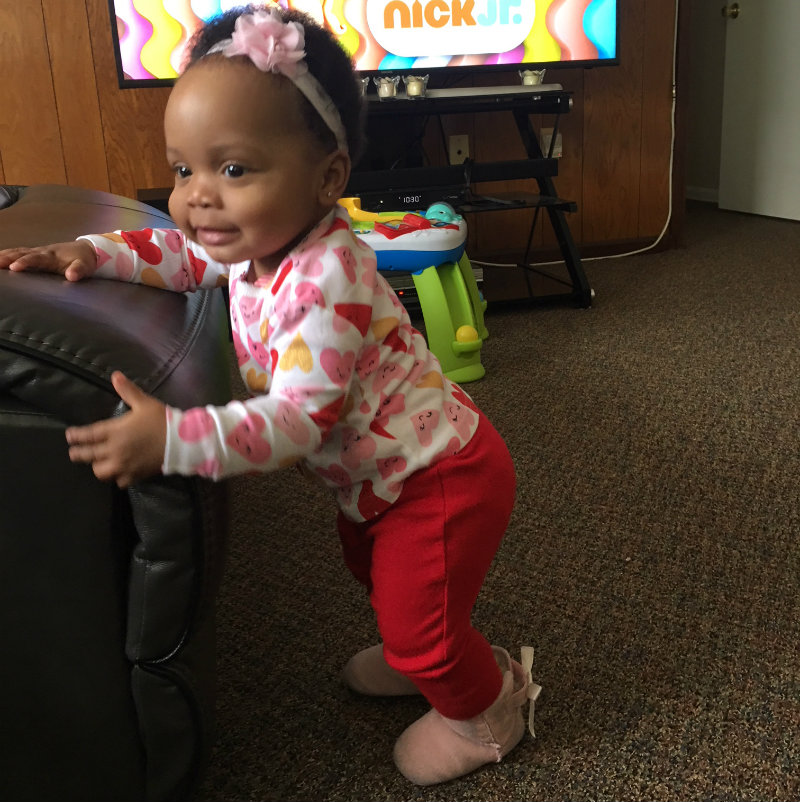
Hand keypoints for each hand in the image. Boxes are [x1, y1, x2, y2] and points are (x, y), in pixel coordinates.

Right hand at [0, 240, 97, 280]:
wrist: (86, 249)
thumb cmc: (84, 261)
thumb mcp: (85, 267)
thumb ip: (78, 271)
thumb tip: (72, 276)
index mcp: (51, 256)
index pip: (36, 259)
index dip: (25, 262)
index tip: (14, 267)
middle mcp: (42, 252)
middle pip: (21, 253)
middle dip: (7, 257)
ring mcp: (38, 251)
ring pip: (17, 251)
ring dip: (3, 255)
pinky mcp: (36, 253)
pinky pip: (18, 252)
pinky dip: (7, 253)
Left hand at [65, 372, 166, 487]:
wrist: (181, 442)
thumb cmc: (161, 420)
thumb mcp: (144, 403)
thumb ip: (128, 390)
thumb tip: (115, 375)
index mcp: (114, 431)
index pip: (87, 435)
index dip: (75, 436)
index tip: (69, 436)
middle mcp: (114, 450)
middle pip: (87, 455)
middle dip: (77, 453)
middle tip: (74, 452)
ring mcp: (124, 465)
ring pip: (100, 471)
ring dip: (97, 467)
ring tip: (98, 463)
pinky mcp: (134, 475)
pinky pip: (119, 481)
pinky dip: (117, 478)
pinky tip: (119, 473)